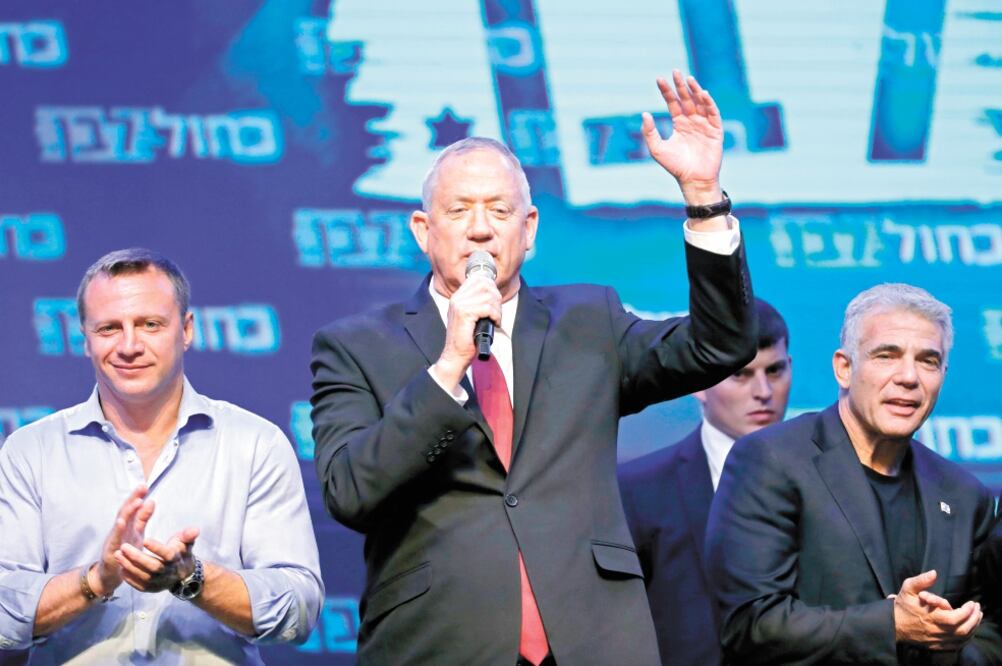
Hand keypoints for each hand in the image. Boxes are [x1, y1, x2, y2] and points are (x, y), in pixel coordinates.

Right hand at [92, 485, 154, 596]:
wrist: (110, 574)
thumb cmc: (125, 551)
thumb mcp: (136, 533)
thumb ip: (142, 518)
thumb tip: (151, 501)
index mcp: (128, 525)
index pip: (132, 508)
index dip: (137, 496)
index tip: (145, 485)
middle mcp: (120, 530)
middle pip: (125, 511)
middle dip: (133, 498)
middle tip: (142, 487)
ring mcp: (114, 539)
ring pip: (120, 523)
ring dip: (127, 512)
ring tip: (136, 501)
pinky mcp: (110, 551)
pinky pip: (115, 540)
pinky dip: (118, 530)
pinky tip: (122, 522)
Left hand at [115, 526, 199, 592]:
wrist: (183, 574)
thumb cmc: (181, 553)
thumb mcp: (186, 542)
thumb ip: (188, 535)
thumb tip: (195, 529)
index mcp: (176, 559)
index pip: (167, 554)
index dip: (156, 548)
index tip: (145, 540)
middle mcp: (168, 572)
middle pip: (153, 567)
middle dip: (137, 557)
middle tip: (123, 546)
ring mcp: (160, 582)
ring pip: (144, 577)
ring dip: (129, 567)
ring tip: (117, 555)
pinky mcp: (152, 589)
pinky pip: (139, 586)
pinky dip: (129, 579)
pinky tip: (120, 569)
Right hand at [431, 274, 501, 388]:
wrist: (455, 355)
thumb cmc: (466, 339)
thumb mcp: (471, 317)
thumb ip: (478, 303)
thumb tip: (494, 293)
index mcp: (458, 297)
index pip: (478, 279)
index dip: (492, 288)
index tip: (495, 303)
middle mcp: (457, 298)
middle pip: (485, 284)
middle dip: (496, 298)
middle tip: (497, 312)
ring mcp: (459, 305)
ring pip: (488, 296)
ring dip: (497, 309)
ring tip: (495, 320)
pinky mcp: (464, 314)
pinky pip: (487, 308)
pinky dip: (495, 316)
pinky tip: (494, 324)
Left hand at [642, 70, 723, 202]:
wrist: (693, 180)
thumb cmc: (675, 166)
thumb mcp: (657, 149)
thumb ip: (650, 132)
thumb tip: (644, 113)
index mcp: (679, 124)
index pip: (673, 103)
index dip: (667, 91)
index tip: (660, 79)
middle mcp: (692, 121)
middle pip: (686, 99)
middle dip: (681, 85)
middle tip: (675, 71)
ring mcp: (704, 125)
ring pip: (700, 103)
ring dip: (695, 90)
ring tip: (689, 79)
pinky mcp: (715, 130)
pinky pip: (713, 113)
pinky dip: (708, 103)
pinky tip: (703, 94)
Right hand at [893, 570, 981, 650]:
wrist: (893, 625)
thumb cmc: (902, 606)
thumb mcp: (908, 588)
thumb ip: (921, 580)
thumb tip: (934, 573)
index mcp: (931, 617)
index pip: (956, 618)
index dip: (967, 611)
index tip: (972, 603)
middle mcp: (936, 631)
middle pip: (963, 629)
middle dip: (974, 619)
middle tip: (978, 609)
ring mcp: (938, 640)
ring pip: (962, 638)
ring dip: (973, 627)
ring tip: (977, 617)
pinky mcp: (937, 646)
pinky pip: (957, 645)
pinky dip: (967, 638)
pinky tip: (969, 630)